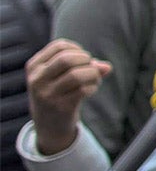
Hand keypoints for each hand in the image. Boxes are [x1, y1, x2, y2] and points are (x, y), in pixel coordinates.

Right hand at [26, 40, 109, 155]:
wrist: (49, 124)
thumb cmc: (59, 93)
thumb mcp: (63, 76)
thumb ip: (84, 65)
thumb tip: (107, 67)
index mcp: (34, 66)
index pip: (59, 46)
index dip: (77, 49)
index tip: (83, 58)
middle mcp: (37, 79)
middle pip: (67, 58)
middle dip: (86, 60)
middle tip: (91, 69)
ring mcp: (47, 94)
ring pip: (76, 74)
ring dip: (93, 74)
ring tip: (94, 79)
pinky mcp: (60, 107)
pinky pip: (83, 90)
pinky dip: (93, 87)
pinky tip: (91, 89)